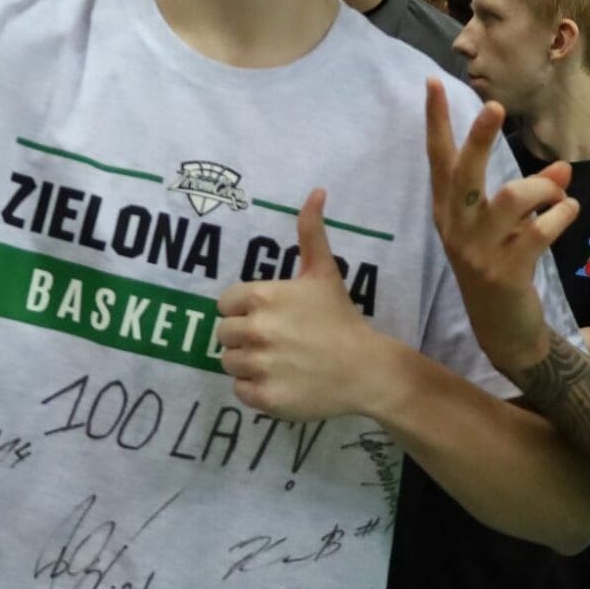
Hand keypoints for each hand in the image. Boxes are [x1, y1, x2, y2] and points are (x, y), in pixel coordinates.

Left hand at [216, 190, 397, 421]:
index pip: (226, 304)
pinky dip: (256, 389)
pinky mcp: (264, 397)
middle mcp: (257, 330)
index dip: (244, 309)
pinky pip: (240, 391)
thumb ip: (311, 232)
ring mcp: (260, 366)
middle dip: (245, 336)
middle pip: (224, 334)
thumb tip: (316, 191)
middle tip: (277, 340)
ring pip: (229, 362)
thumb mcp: (324, 272)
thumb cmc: (340, 318)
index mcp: (264, 297)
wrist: (365, 368)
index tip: (270, 316)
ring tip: (279, 360)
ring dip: (248, 363)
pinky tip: (281, 381)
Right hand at [425, 79, 579, 374]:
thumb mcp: (510, 227)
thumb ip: (531, 194)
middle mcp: (457, 229)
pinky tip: (570, 211)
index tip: (434, 83)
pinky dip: (562, 214)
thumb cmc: (502, 267)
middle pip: (464, 174)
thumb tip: (564, 167)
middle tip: (494, 105)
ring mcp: (480, 252)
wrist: (504, 331)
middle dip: (480, 138)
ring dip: (543, 187)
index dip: (436, 123)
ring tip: (560, 190)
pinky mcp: (507, 271)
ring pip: (511, 199)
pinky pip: (540, 230)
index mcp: (449, 213)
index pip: (438, 160)